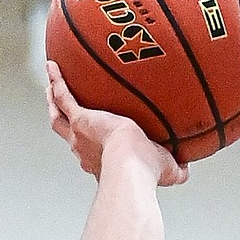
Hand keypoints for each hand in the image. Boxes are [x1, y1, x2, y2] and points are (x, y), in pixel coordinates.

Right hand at [46, 63, 186, 185]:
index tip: (95, 138)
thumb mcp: (167, 170)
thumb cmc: (148, 175)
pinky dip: (57, 80)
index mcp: (102, 163)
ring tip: (50, 83)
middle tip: (58, 106)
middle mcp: (85, 150)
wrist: (132, 167)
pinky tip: (53, 65)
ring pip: (57, 115)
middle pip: (66, 133)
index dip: (91, 147)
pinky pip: (63, 95)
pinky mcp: (80, 119)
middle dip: (61, 119)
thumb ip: (177, 168)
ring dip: (52, 99)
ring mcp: (80, 135)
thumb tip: (188, 167)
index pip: (93, 153)